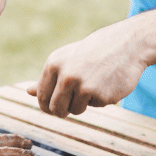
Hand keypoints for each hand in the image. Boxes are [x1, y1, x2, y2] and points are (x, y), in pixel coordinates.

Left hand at [27, 21, 147, 116]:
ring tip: (94, 84)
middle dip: (63, 111)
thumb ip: (49, 77)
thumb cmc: (93, 51)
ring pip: (75, 110)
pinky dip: (100, 99)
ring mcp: (83, 86)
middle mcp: (66, 76)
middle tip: (73, 103)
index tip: (55, 106)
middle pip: (56, 109)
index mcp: (54, 65)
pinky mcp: (100, 96)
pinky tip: (107, 82)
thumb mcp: (67, 58)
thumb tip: (29, 92)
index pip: (42, 97)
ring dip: (83, 103)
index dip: (48, 106)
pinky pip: (94, 106)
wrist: (126, 44)